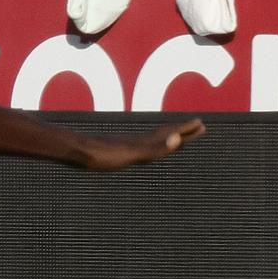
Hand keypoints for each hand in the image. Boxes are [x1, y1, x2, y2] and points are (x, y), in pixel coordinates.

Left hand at [76, 118, 205, 170]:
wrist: (75, 152)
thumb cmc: (102, 155)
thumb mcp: (132, 154)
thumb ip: (155, 148)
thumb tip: (176, 139)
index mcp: (144, 143)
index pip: (170, 134)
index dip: (186, 130)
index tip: (202, 123)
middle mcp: (137, 142)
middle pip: (165, 135)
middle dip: (183, 131)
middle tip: (199, 126)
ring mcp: (126, 145)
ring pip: (152, 140)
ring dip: (168, 137)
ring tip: (177, 135)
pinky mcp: (115, 150)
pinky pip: (138, 147)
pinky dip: (148, 146)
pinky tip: (145, 147)